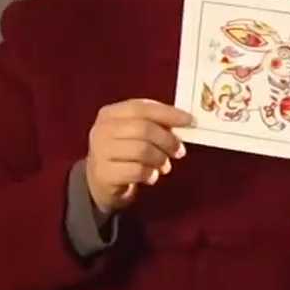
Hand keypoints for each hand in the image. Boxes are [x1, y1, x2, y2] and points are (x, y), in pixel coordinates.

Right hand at [84, 100, 192, 215]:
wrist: (102, 181)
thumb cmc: (125, 152)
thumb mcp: (135, 133)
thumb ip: (155, 123)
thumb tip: (185, 121)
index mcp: (110, 113)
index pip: (141, 107)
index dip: (168, 113)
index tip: (189, 120)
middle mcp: (102, 130)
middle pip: (144, 129)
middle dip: (168, 140)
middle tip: (179, 151)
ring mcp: (100, 152)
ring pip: (142, 151)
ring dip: (160, 159)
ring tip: (164, 165)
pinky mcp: (104, 174)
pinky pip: (138, 171)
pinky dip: (151, 174)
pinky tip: (150, 176)